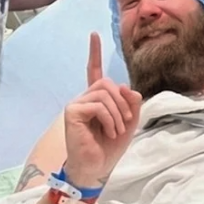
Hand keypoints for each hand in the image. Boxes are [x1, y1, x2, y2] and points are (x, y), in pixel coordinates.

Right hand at [63, 33, 141, 188]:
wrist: (96, 169)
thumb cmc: (109, 148)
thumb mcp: (128, 123)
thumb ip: (131, 104)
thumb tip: (128, 89)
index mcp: (96, 99)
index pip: (94, 71)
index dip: (94, 53)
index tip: (94, 34)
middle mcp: (84, 98)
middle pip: (108, 83)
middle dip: (122, 103)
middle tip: (124, 123)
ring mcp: (76, 104)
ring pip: (105, 93)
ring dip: (118, 113)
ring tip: (116, 131)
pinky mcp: (73, 112)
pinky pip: (98, 105)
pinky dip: (109, 119)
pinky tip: (108, 132)